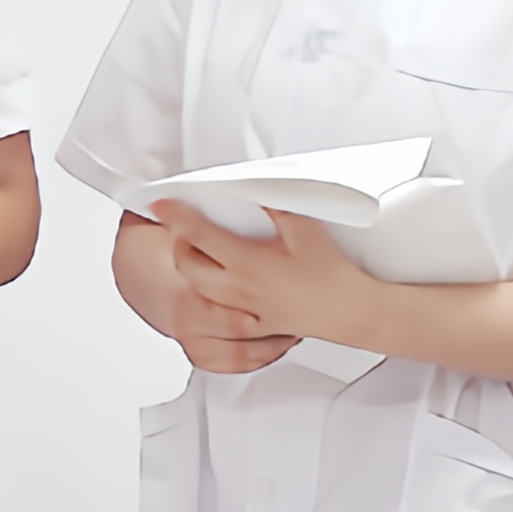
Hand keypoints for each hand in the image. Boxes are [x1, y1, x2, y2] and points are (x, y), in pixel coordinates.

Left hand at [163, 205, 387, 354]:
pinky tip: (219, 287)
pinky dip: (211, 298)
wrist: (352, 311)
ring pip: (200, 290)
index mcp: (247, 262)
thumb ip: (273, 205)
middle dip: (178, 244)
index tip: (161, 204)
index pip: (197, 234)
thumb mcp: (303, 229)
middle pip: (188, 265)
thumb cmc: (332, 273)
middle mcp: (239, 288)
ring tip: (198, 252)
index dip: (175, 216)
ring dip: (191, 269)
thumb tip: (252, 186)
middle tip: (183, 226)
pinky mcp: (256, 324)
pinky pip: (222, 314)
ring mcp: (245, 309)